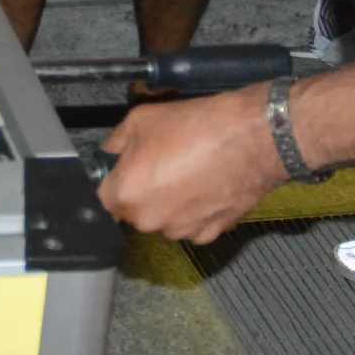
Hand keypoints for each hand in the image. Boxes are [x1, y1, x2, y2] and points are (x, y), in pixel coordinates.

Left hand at [97, 85, 289, 242]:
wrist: (251, 139)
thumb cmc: (193, 126)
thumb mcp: (140, 119)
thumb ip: (116, 143)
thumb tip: (110, 154)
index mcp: (126, 196)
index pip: (102, 199)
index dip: (113, 182)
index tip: (124, 170)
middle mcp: (149, 222)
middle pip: (134, 211)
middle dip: (142, 191)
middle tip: (161, 164)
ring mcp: (182, 232)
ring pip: (164, 220)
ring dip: (169, 203)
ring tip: (188, 172)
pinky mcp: (212, 234)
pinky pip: (192, 225)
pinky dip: (195, 211)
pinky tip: (206, 186)